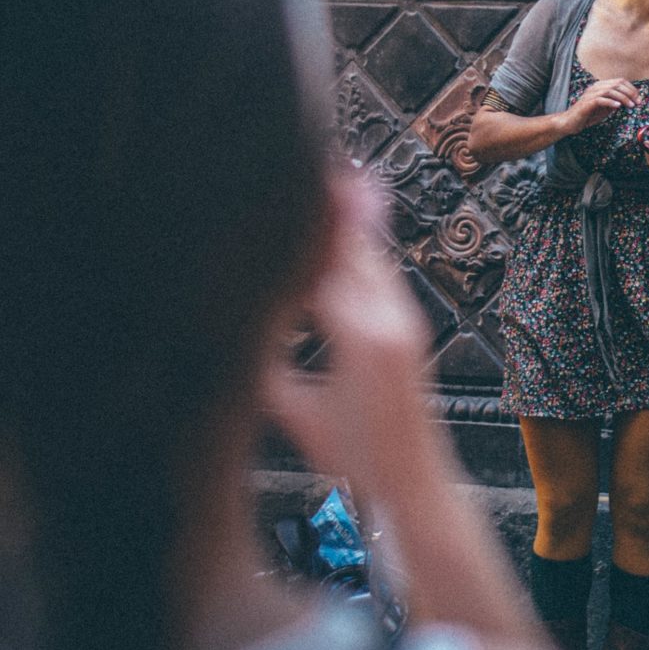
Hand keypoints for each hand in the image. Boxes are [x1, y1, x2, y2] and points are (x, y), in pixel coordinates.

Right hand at [264, 175, 436, 487]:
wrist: (416, 486)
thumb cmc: (357, 460)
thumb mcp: (299, 416)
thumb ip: (266, 368)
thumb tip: (232, 330)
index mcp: (360, 338)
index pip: (322, 265)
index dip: (298, 229)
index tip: (278, 191)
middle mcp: (391, 319)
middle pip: (353, 246)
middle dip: (325, 208)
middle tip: (301, 163)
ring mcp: (407, 321)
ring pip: (371, 256)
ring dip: (343, 223)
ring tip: (319, 183)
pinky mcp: (410, 328)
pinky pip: (380, 275)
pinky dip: (356, 251)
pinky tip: (337, 239)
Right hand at [557, 76, 640, 134]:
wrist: (570, 123)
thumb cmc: (587, 115)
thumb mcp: (605, 108)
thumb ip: (614, 102)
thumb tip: (628, 101)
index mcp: (600, 86)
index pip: (619, 81)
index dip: (631, 88)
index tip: (638, 98)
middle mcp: (595, 87)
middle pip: (616, 84)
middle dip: (630, 93)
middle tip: (637, 102)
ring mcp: (590, 94)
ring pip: (610, 90)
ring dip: (623, 98)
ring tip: (630, 105)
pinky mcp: (587, 103)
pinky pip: (600, 99)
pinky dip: (611, 102)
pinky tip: (618, 107)